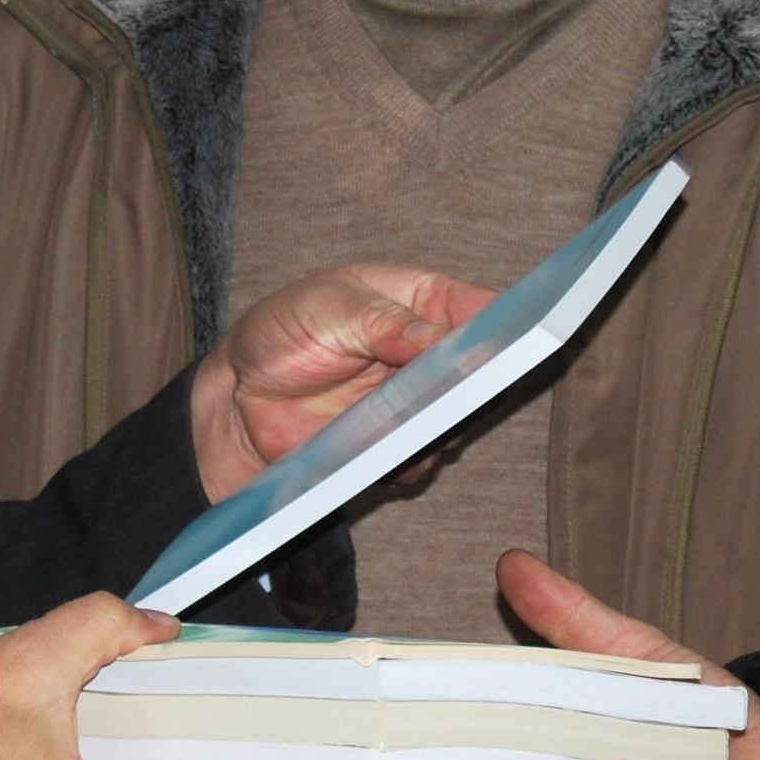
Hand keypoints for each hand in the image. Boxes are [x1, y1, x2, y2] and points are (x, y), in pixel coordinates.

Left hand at [190, 262, 495, 499]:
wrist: (237, 398)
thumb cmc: (282, 332)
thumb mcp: (327, 309)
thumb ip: (383, 322)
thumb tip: (443, 338)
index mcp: (420, 300)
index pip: (480, 306)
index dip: (508, 320)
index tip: (522, 335)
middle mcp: (428, 353)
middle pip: (483, 369)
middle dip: (479, 379)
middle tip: (463, 384)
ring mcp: (416, 402)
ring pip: (459, 420)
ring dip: (442, 423)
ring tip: (409, 417)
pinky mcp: (396, 445)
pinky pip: (423, 459)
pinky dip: (409, 457)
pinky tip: (379, 448)